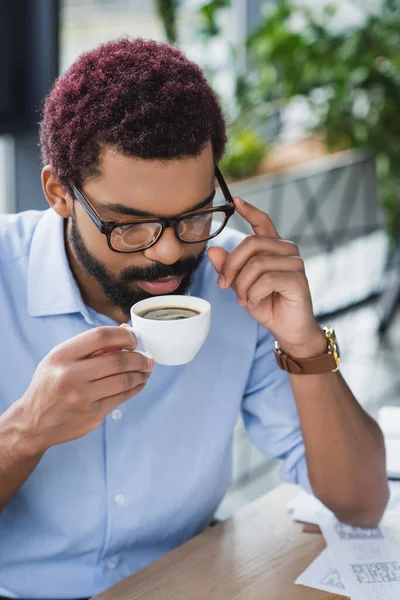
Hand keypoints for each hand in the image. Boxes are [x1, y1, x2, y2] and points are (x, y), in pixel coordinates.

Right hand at [17, 326, 152, 450]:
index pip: (100, 336)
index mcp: (61, 356)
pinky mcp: (93, 414)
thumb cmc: (51, 383)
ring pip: (124, 380)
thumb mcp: (60, 359)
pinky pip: (122, 397)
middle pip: (118, 360)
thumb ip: (91, 345)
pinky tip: (139, 382)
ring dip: (142, 373)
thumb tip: (127, 330)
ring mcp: (82, 397)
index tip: (133, 339)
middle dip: (139, 357)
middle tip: (147, 357)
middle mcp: (70, 375)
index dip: (123, 335)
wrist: (33, 422)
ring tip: (146, 369)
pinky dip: (136, 387)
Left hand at [208, 197, 324, 355]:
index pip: (263, 222)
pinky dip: (253, 294)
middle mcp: (287, 250)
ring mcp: (295, 263)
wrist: (287, 330)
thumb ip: (228, 268)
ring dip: (242, 285)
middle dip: (231, 266)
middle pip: (251, 243)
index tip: (236, 200)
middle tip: (224, 286)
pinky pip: (266, 280)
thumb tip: (212, 250)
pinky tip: (253, 302)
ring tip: (242, 299)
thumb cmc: (266, 304)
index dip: (250, 210)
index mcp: (273, 248)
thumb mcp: (240, 285)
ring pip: (256, 264)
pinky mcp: (298, 280)